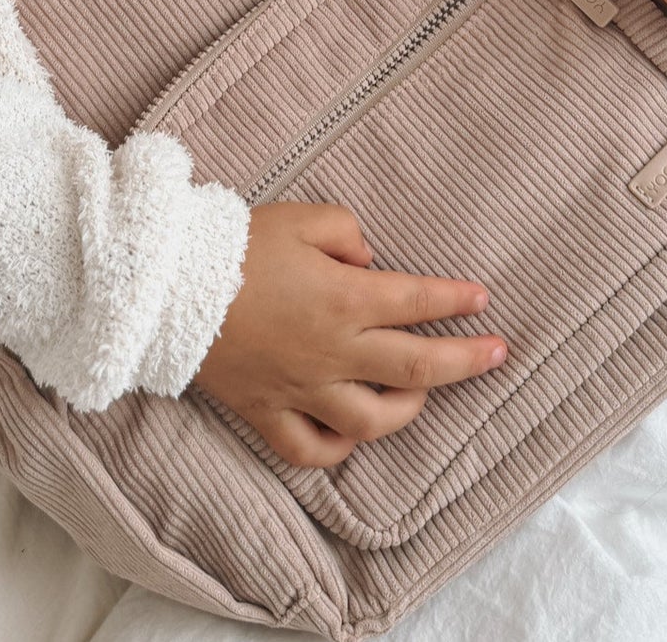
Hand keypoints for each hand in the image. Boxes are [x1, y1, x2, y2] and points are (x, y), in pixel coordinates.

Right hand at [193, 202, 506, 468]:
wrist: (170, 288)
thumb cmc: (238, 246)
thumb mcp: (300, 218)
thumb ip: (347, 233)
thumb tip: (369, 259)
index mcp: (345, 298)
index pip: (418, 301)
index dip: (455, 302)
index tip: (482, 300)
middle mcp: (333, 350)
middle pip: (416, 366)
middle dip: (464, 361)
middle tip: (496, 355)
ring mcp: (302, 388)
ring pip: (373, 420)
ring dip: (408, 408)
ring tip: (421, 392)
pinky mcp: (267, 411)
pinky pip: (311, 448)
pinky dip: (338, 447)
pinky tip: (352, 432)